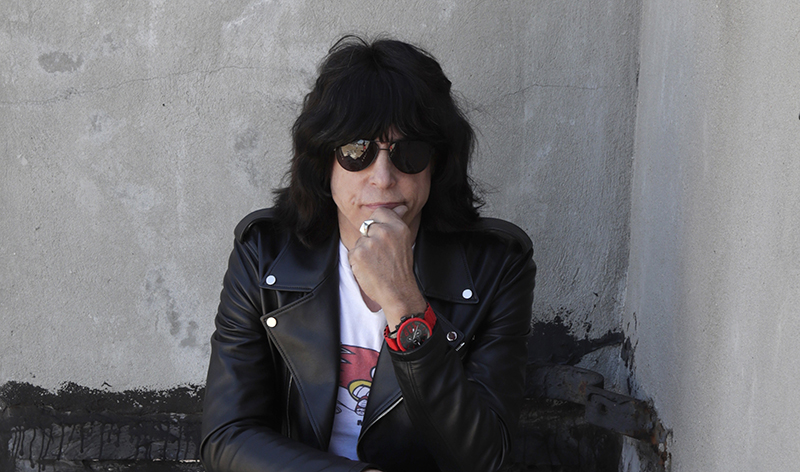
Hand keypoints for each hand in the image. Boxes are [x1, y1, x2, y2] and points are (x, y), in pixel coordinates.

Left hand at [348, 205, 427, 327]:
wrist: (397, 291)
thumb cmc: (400, 268)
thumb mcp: (404, 241)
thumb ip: (398, 221)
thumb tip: (401, 207)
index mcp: (398, 227)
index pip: (380, 212)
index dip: (378, 224)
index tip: (382, 237)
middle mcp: (384, 232)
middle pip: (367, 225)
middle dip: (371, 238)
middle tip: (381, 254)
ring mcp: (370, 242)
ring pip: (360, 239)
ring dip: (364, 250)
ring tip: (376, 263)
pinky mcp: (358, 253)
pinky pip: (353, 251)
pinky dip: (357, 261)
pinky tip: (369, 268)